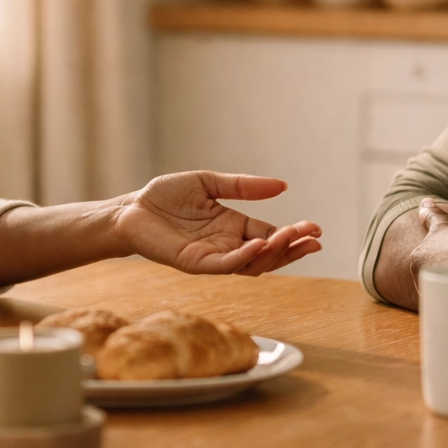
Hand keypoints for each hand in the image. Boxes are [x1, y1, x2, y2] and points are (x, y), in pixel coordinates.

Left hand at [114, 171, 321, 276]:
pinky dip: (243, 257)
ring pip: (251, 264)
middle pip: (268, 254)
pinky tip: (258, 246)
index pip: (270, 235)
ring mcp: (213, 257)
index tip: (316, 229)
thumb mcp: (209, 183)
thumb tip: (282, 185)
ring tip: (290, 238)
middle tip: (314, 239)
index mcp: (234, 227)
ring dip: (273, 254)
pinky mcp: (195, 263)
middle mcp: (227, 245)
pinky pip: (224, 265)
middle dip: (292, 248)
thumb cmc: (165, 197)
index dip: (293, 234)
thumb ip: (243, 186)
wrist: (131, 209)